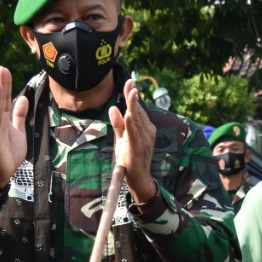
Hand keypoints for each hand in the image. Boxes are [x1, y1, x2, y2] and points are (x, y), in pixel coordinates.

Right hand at [0, 66, 28, 206]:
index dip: (6, 84)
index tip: (5, 70)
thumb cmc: (10, 152)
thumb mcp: (19, 130)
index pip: (5, 98)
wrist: (4, 171)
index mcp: (5, 118)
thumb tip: (23, 98)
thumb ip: (20, 115)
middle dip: (1, 84)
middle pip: (0, 99)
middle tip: (1, 68)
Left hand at [109, 78, 157, 202]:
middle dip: (133, 96)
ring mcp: (145, 140)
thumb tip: (113, 108)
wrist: (139, 179)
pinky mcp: (138, 148)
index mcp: (145, 128)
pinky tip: (129, 115)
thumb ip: (118, 124)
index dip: (133, 95)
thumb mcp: (122, 139)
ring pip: (137, 120)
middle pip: (138, 111)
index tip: (130, 82)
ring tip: (131, 92)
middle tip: (130, 82)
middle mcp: (147, 132)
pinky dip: (132, 124)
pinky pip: (134, 134)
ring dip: (134, 106)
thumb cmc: (131, 159)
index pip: (138, 108)